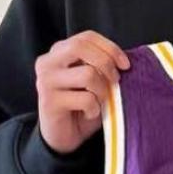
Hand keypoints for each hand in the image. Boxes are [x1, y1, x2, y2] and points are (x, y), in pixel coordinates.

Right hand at [35, 31, 129, 154]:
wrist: (63, 136)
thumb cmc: (81, 106)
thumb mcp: (93, 81)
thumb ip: (101, 66)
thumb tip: (125, 60)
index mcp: (58, 52)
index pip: (86, 37)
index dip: (110, 47)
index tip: (126, 64)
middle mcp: (48, 62)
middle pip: (81, 47)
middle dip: (106, 63)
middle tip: (116, 81)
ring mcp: (46, 81)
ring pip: (87, 74)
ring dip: (102, 91)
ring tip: (99, 101)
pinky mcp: (50, 101)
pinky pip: (86, 99)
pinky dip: (95, 109)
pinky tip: (89, 114)